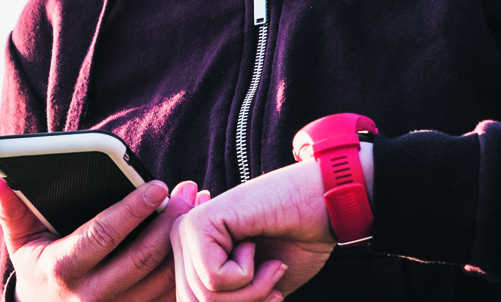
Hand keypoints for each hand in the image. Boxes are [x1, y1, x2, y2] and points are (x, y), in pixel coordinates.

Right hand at [0, 176, 198, 301]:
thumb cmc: (38, 270)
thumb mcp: (21, 242)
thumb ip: (11, 210)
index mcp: (63, 269)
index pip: (104, 234)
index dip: (133, 209)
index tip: (157, 186)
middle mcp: (92, 296)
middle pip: (142, 256)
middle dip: (170, 220)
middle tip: (187, 189)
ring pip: (163, 278)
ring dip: (185, 241)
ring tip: (197, 205)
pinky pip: (169, 295)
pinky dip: (188, 265)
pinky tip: (197, 237)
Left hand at [170, 161, 335, 300]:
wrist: (320, 208)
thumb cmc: (292, 247)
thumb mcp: (252, 292)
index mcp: (189, 257)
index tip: (270, 295)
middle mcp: (180, 242)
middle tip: (273, 279)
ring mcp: (185, 231)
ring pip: (205, 298)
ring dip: (251, 291)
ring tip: (270, 263)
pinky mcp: (197, 223)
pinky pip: (214, 278)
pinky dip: (247, 273)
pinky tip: (254, 243)